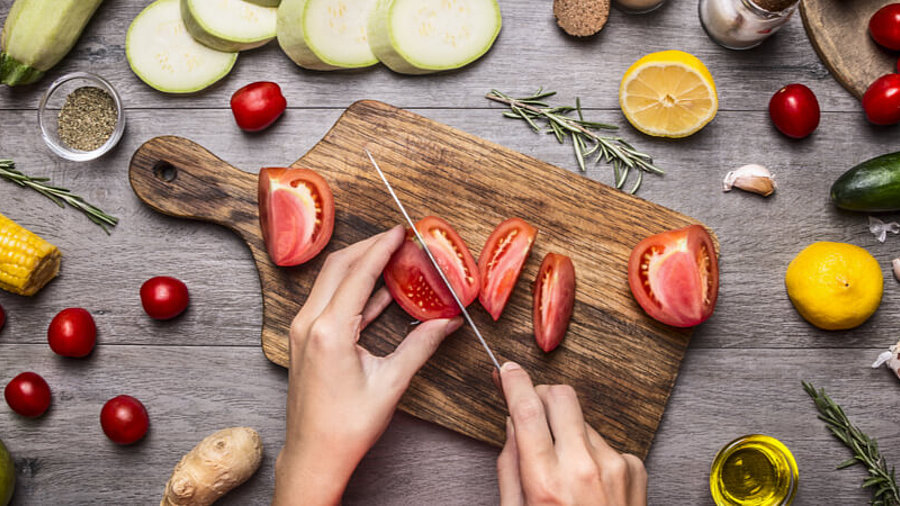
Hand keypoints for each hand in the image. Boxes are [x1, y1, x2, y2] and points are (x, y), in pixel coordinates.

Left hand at [273, 227, 462, 504]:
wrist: (314, 455)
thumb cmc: (347, 428)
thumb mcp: (390, 384)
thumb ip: (420, 346)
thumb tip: (447, 323)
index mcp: (330, 331)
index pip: (358, 273)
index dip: (381, 248)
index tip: (400, 232)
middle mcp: (309, 324)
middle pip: (338, 266)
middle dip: (368, 247)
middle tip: (397, 239)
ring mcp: (302, 331)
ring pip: (330, 281)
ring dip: (359, 266)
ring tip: (391, 258)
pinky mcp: (305, 340)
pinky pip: (328, 301)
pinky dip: (352, 289)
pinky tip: (379, 291)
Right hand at [497, 362, 646, 505]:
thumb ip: (510, 467)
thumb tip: (512, 424)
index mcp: (546, 483)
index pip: (527, 411)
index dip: (514, 383)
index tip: (507, 370)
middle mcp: (584, 468)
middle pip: (561, 396)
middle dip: (542, 395)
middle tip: (532, 408)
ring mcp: (615, 465)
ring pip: (582, 420)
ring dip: (568, 430)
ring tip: (564, 468)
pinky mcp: (635, 468)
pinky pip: (605, 442)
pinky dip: (593, 452)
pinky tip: (589, 482)